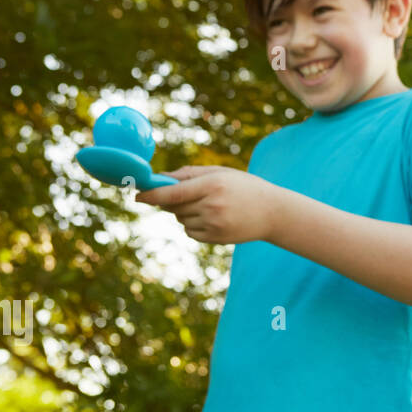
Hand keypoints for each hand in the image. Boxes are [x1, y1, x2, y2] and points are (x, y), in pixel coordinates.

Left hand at [136, 166, 279, 244]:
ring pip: (181, 220)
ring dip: (186, 213)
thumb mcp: (221, 173)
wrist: (274, 212)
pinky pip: (190, 232)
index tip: (137, 196)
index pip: (173, 193)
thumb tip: (159, 179)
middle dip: (174, 200)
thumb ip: (189, 174)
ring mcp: (214, 225)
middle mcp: (211, 206)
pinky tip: (214, 219)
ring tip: (212, 207)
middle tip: (194, 195)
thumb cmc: (245, 187)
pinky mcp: (215, 238)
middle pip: (174, 206)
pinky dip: (194, 225)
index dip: (152, 195)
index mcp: (213, 185)